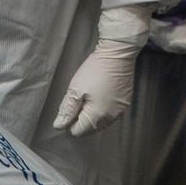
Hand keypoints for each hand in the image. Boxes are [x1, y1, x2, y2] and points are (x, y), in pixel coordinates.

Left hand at [54, 6, 150, 137]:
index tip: (72, 106)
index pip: (78, 131)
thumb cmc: (94, 70)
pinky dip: (103, 109)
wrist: (118, 53)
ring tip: (91, 97)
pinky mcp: (126, 103)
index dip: (71, 121)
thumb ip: (67, 110)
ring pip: (100, 123)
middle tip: (81, 100)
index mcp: (97, 116)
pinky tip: (102, 95)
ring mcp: (120, 111)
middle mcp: (110, 118)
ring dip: (93, 115)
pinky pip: (110, 114)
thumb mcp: (75, 89)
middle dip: (82, 119)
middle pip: (90, 129)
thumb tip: (59, 126)